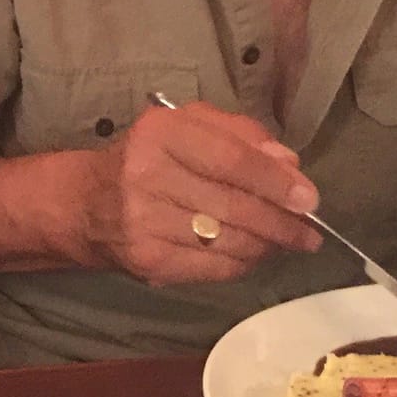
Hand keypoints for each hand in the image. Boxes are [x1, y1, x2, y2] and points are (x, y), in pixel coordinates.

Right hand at [82, 98, 321, 285]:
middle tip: (309, 231)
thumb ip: (239, 135)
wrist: (87, 204)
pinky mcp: (149, 260)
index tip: (309, 198)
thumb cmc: (147, 158)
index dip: (275, 182)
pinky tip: (254, 254)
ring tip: (287, 241)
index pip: (231, 160)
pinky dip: (244, 263)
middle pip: (234, 205)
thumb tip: (288, 164)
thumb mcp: (187, 127)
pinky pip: (215, 268)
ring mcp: (145, 222)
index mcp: (160, 133)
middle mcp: (147, 175)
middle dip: (281, 221)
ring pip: (229, 241)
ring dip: (268, 245)